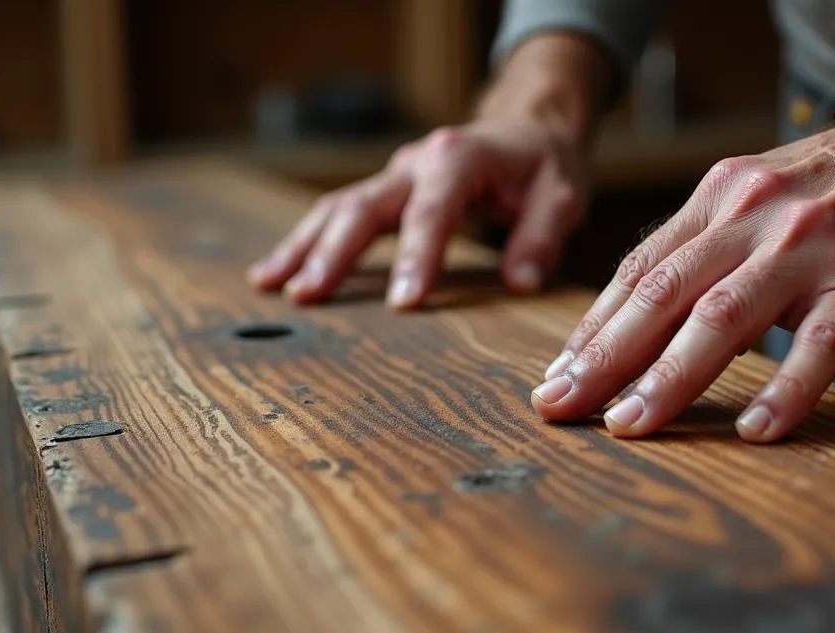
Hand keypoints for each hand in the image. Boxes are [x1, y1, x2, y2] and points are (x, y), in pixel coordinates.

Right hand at [247, 34, 607, 308]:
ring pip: (338, 207)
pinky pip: (338, 213)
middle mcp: (417, 162)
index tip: (404, 303)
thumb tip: (521, 281)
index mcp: (460, 158)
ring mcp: (395, 175)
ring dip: (304, 246)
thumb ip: (541, 236)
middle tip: (308, 295)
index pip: (433, 211)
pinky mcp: (385, 190)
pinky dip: (306, 242)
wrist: (528, 127)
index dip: (416, 256)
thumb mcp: (562, 194)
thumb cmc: (544, 163)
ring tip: (272, 285)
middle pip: (365, 206)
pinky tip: (275, 273)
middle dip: (335, 252)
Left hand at [531, 83, 834, 441]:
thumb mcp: (764, 193)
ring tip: (630, 426)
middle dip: (603, 357)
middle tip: (558, 407)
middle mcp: (754, 219)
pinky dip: (786, 389)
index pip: (639, 270)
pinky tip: (756, 432)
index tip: (556, 375)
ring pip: (723, 317)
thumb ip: (710, 244)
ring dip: (669, 377)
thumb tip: (648, 310)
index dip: (592, 326)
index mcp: (721, 198)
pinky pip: (821, 344)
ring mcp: (810, 251)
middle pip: (661, 294)